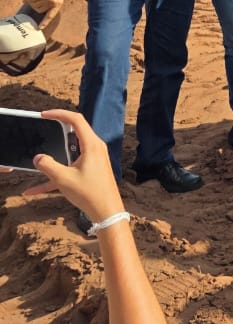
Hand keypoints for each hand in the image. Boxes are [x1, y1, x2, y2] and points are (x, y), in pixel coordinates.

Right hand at [22, 109, 125, 223]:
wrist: (107, 210)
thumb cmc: (89, 193)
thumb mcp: (63, 179)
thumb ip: (48, 165)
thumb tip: (38, 157)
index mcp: (91, 145)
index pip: (76, 120)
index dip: (60, 114)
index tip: (44, 114)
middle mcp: (94, 148)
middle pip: (75, 131)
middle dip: (58, 128)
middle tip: (43, 127)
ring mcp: (94, 158)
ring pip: (70, 151)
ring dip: (55, 155)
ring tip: (39, 158)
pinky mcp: (90, 169)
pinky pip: (71, 167)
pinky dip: (55, 175)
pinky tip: (34, 190)